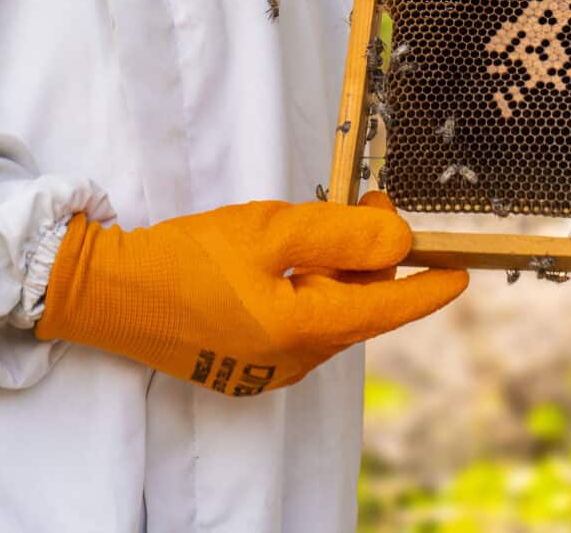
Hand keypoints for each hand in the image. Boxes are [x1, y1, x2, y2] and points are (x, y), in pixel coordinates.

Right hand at [34, 191, 464, 394]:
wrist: (108, 293)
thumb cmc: (187, 257)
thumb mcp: (271, 231)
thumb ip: (342, 234)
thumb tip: (400, 239)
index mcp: (304, 331)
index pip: (388, 309)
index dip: (428, 288)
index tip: (462, 272)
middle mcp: (293, 360)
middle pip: (357, 308)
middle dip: (372, 258)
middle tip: (369, 201)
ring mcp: (266, 368)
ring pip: (327, 315)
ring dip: (337, 271)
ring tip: (323, 221)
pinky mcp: (243, 363)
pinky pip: (297, 325)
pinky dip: (307, 290)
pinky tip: (287, 260)